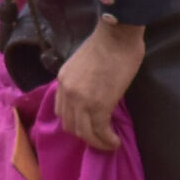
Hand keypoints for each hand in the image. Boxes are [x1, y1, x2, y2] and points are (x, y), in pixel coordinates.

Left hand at [52, 21, 146, 152]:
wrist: (117, 35)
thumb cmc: (107, 43)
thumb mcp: (83, 63)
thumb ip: (83, 80)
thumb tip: (94, 92)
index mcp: (63, 81)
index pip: (62, 110)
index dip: (75, 122)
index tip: (88, 126)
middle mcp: (67, 92)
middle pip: (70, 124)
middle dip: (85, 135)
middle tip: (99, 138)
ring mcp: (81, 100)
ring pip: (84, 132)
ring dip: (97, 142)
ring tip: (109, 144)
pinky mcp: (99, 105)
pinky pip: (100, 130)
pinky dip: (107, 140)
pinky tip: (115, 141)